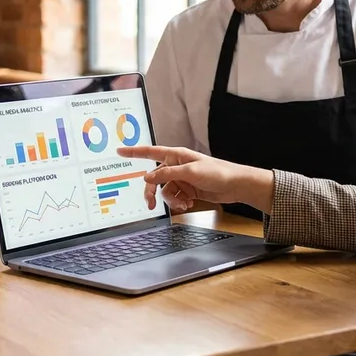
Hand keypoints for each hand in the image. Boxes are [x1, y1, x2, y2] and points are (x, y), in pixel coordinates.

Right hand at [117, 145, 273, 213]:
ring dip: (171, 200)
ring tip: (182, 205)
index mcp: (176, 155)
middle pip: (155, 178)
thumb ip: (168, 174)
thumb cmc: (218, 172)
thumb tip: (147, 177)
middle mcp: (177, 166)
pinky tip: (187, 205)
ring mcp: (182, 179)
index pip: (151, 152)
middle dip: (153, 192)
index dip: (134, 152)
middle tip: (150, 204)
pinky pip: (174, 197)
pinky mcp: (188, 190)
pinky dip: (178, 203)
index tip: (119, 151)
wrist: (236, 185)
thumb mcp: (191, 172)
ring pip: (165, 191)